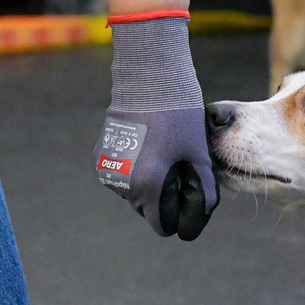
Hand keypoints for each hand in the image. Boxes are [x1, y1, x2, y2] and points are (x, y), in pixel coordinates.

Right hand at [95, 105, 218, 239]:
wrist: (148, 79)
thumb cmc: (180, 115)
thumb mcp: (198, 154)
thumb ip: (205, 190)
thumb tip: (203, 214)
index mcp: (147, 186)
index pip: (163, 225)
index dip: (181, 218)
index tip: (190, 202)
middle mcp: (122, 184)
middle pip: (148, 211)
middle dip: (165, 199)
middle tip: (179, 171)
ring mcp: (107, 171)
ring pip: (134, 195)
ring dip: (149, 186)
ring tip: (164, 156)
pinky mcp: (100, 158)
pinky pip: (122, 177)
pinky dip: (135, 172)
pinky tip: (148, 149)